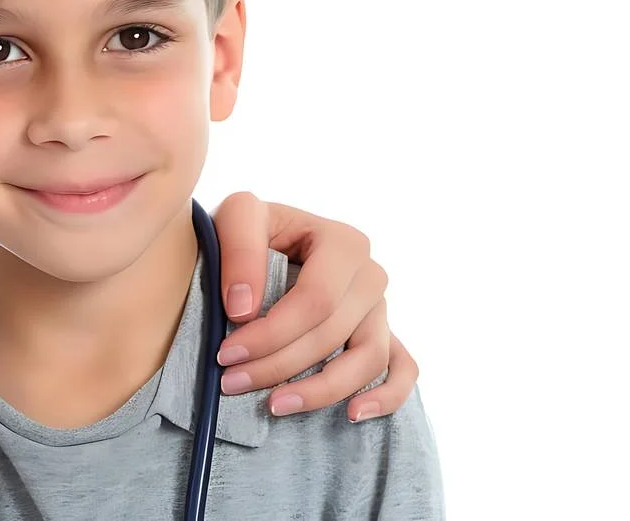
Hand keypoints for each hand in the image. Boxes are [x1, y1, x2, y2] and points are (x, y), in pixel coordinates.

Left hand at [209, 192, 418, 420]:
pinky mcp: (384, 336)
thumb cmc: (254, 229)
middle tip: (231, 382)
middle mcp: (370, 276)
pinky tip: (353, 415)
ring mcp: (380, 309)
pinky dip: (386, 396)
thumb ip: (239, 250)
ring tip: (275, 405)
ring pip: (368, 360)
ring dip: (322, 390)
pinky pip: (402, 370)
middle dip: (278, 365)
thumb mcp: (238, 215)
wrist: (268, 240)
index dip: (271, 333)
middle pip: (333, 334)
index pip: (315, 300)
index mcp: (343, 243)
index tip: (227, 354)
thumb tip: (244, 309)